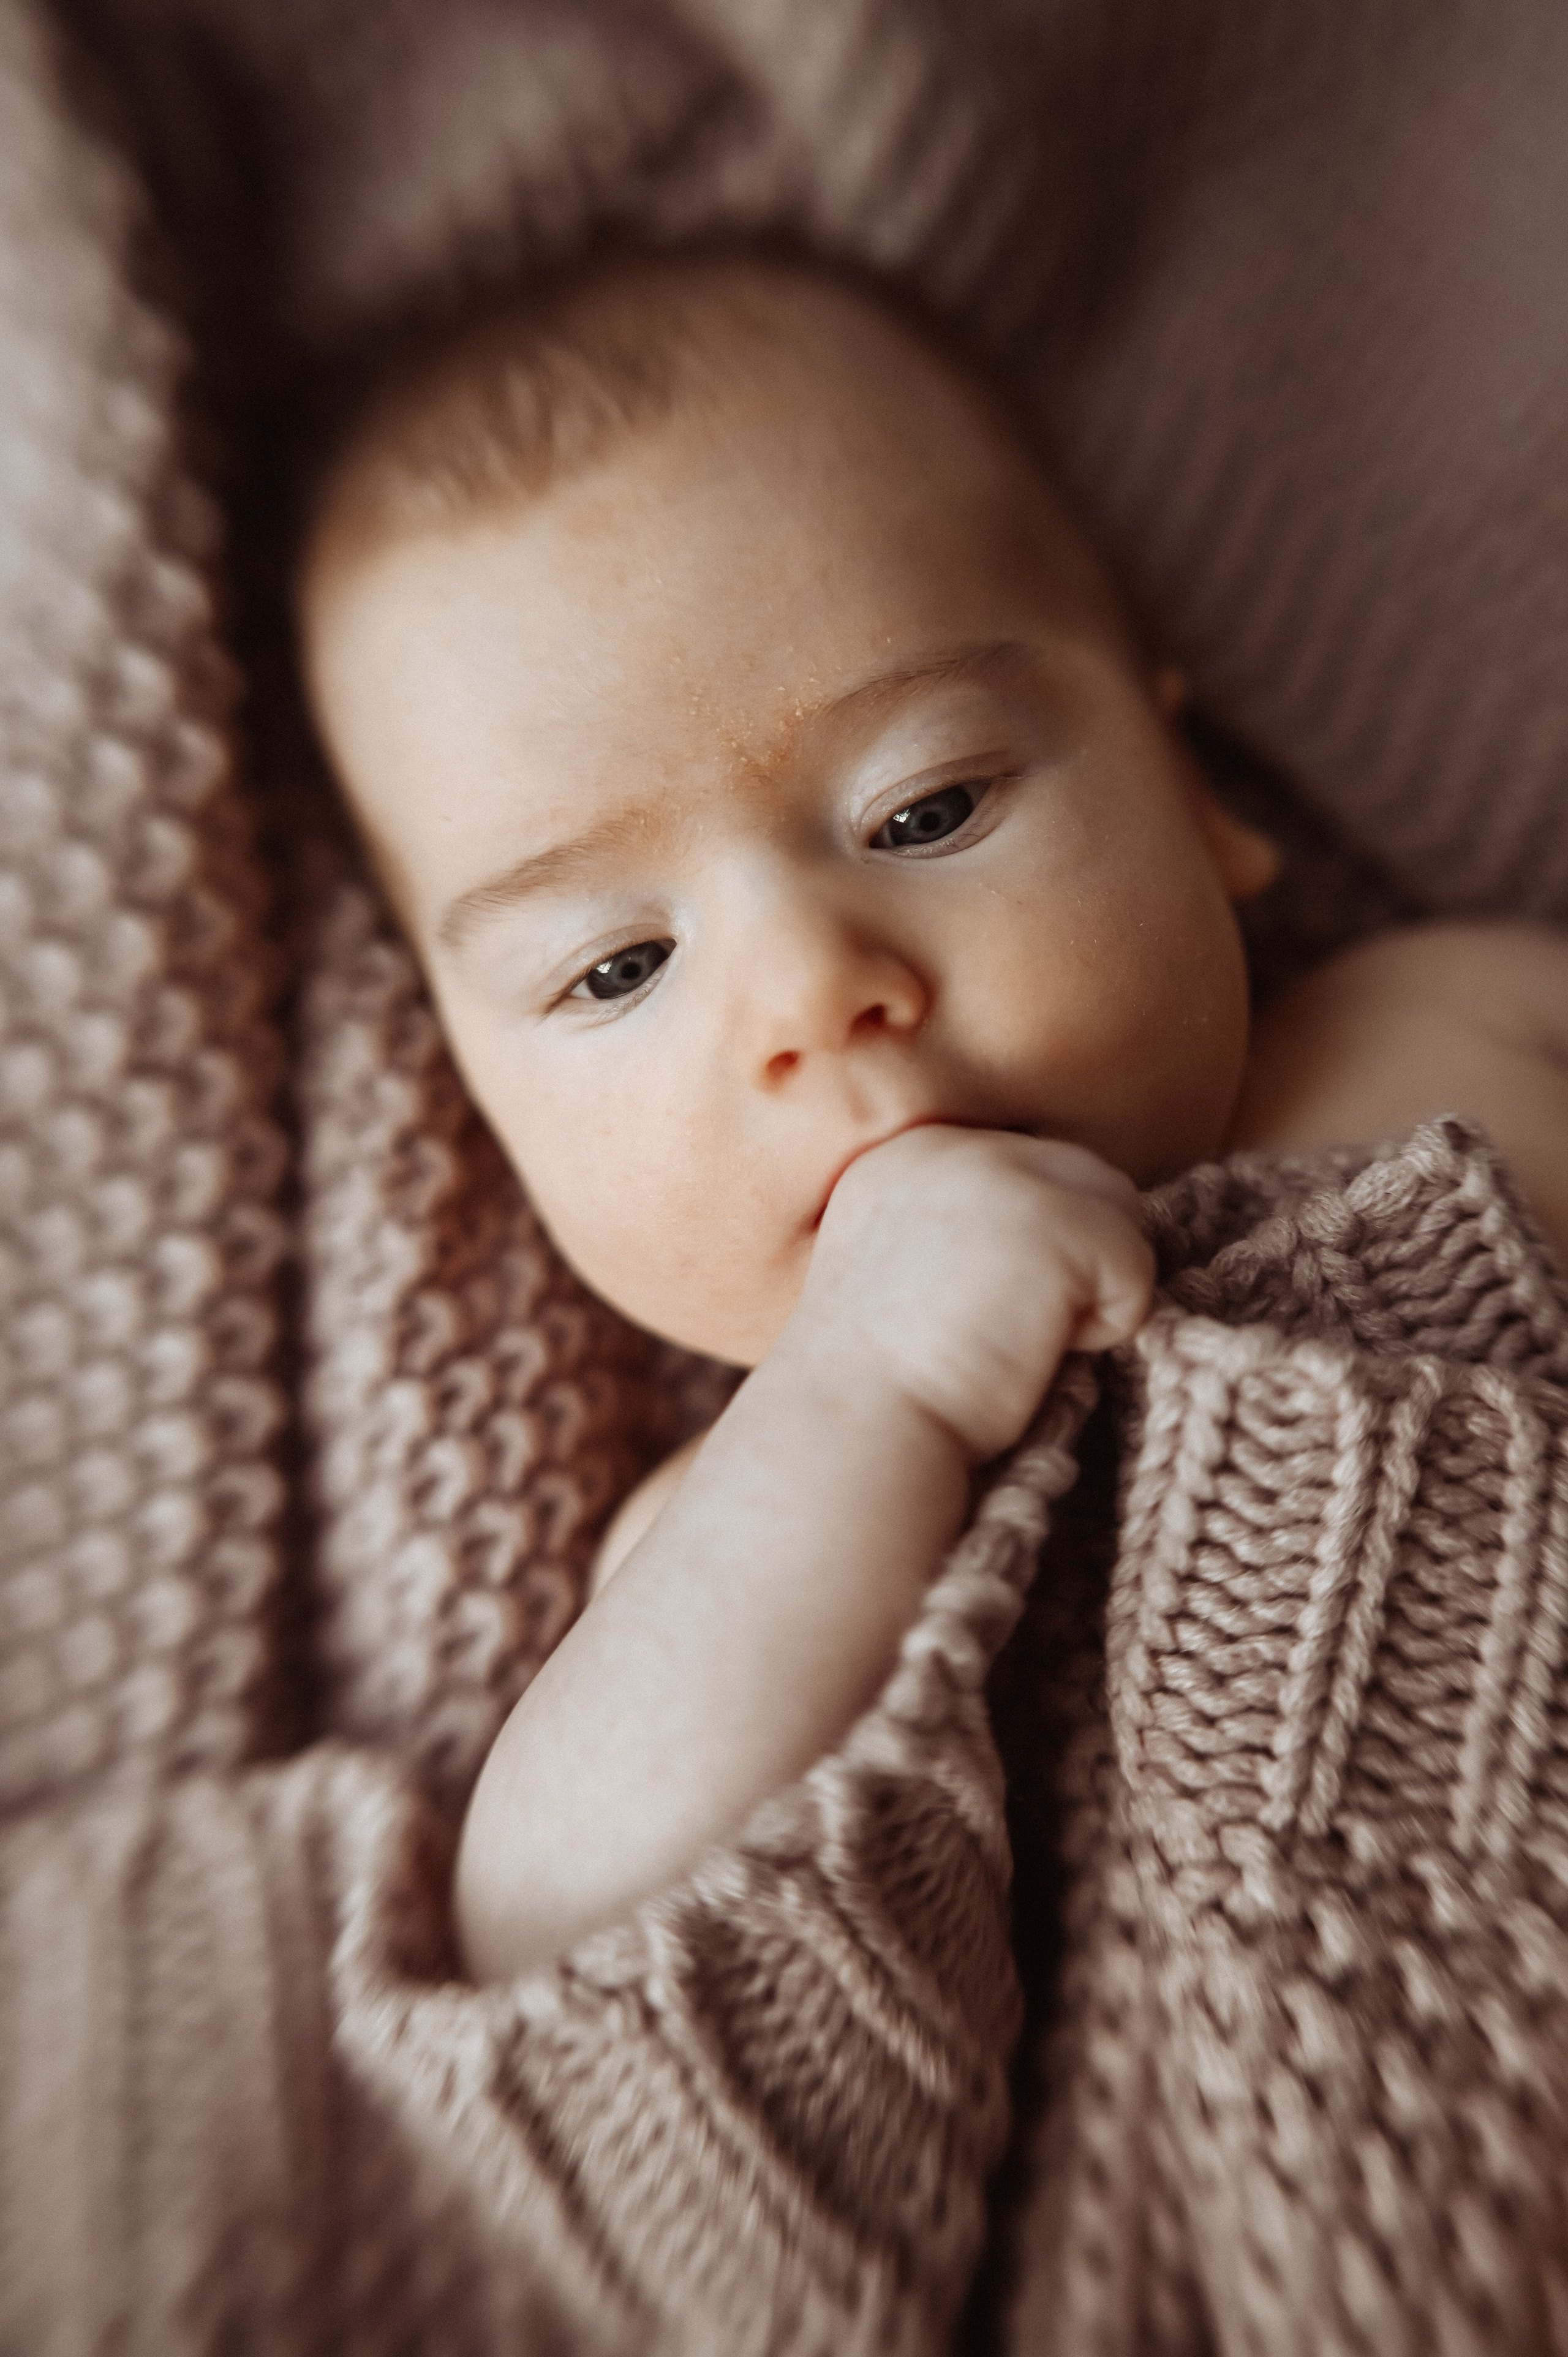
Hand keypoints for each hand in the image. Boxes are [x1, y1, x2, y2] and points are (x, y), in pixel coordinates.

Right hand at [792, 1127, 1153, 1463]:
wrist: (858, 1431)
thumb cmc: (882, 1386)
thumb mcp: (906, 1270)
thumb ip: (969, 1229)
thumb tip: (1062, 1239)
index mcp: (906, 1154)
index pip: (1028, 1169)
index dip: (1034, 1249)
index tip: (981, 1314)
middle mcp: (950, 1144)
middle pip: (1081, 1176)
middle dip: (1073, 1259)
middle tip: (1005, 1331)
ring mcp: (1000, 1170)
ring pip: (1118, 1210)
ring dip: (1091, 1287)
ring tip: (1016, 1338)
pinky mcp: (1052, 1218)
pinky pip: (1137, 1262)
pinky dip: (1108, 1324)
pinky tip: (1033, 1351)